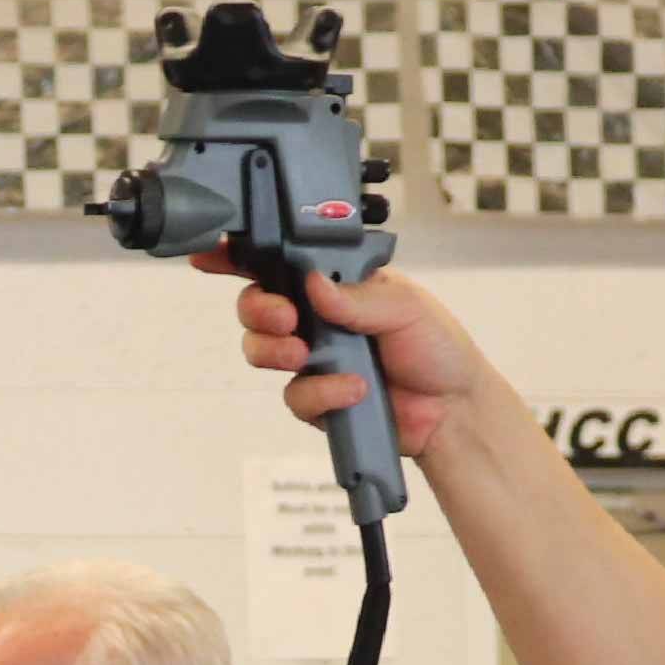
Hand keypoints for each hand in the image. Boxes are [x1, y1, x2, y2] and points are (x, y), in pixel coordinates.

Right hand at [192, 254, 491, 462]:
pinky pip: (295, 397)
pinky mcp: (316, 401)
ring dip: (277, 351)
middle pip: (255, 306)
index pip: (281, 262)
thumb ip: (356, 295)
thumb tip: (314, 282)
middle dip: (258, 309)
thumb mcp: (405, 305)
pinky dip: (321, 392)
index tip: (212, 253)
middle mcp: (316, 318)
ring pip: (261, 351)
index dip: (240, 256)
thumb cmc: (437, 348)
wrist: (452, 410)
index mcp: (335, 282)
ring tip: (307, 355)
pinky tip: (352, 389)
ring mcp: (313, 360)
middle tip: (285, 318)